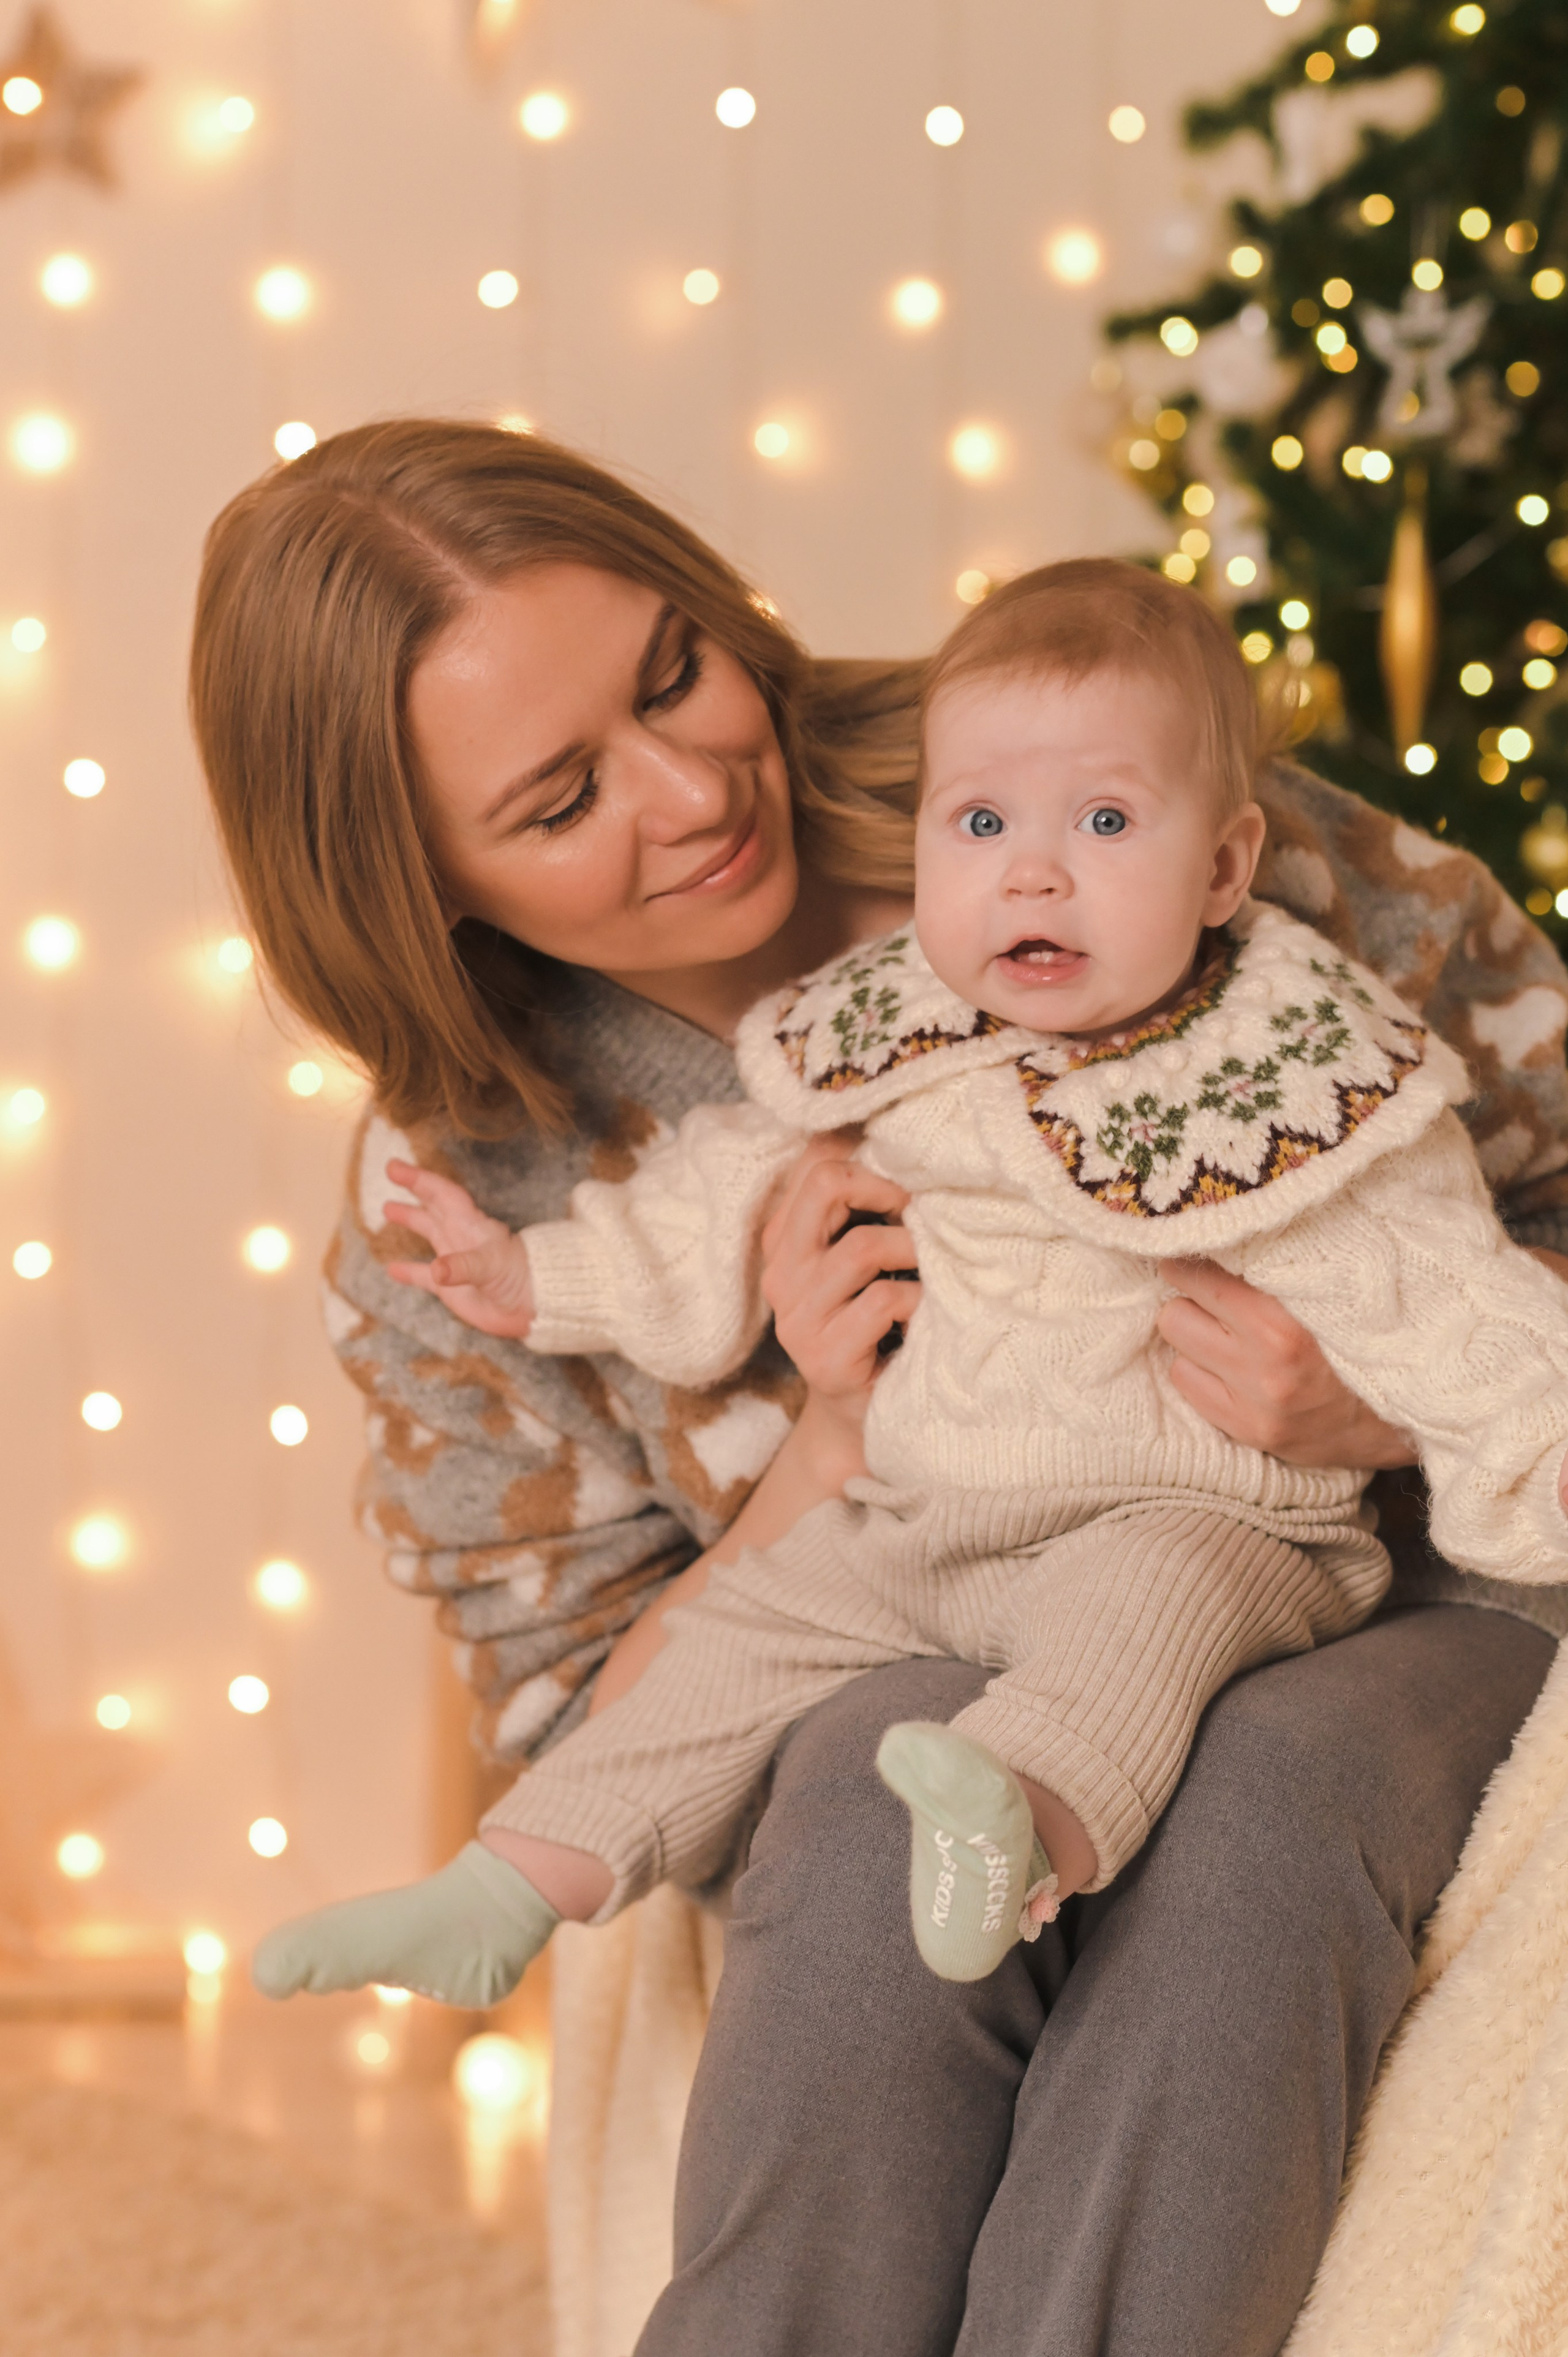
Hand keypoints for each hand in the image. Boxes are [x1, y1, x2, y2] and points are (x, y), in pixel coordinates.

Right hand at [383, 1158, 535, 1337]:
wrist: (533, 1307)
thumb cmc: (518, 1279)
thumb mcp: (490, 1267)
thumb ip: (462, 1266)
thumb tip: (436, 1270)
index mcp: (471, 1225)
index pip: (443, 1194)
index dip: (420, 1179)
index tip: (395, 1167)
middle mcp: (461, 1237)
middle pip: (435, 1205)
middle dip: (415, 1187)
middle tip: (391, 1170)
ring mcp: (456, 1260)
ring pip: (430, 1232)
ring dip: (411, 1219)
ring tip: (388, 1208)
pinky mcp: (452, 1287)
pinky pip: (424, 1276)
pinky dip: (409, 1271)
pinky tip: (392, 1269)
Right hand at [761, 1133, 921, 1412]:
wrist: (862, 1417)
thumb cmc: (875, 1326)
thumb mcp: (861, 1263)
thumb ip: (862, 1213)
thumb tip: (899, 1144)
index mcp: (784, 1242)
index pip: (813, 1163)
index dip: (868, 1160)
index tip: (904, 1189)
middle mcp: (781, 1274)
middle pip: (826, 1184)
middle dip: (887, 1190)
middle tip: (919, 1216)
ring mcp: (797, 1318)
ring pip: (863, 1247)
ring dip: (914, 1252)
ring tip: (930, 1271)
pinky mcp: (824, 1357)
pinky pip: (884, 1302)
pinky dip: (919, 1300)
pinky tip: (925, 1314)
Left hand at [1157, 1257, 1416, 1471]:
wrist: (1400, 1417)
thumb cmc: (1363, 1341)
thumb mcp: (1328, 1293)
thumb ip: (1276, 1266)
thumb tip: (1218, 1234)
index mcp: (1283, 1325)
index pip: (1199, 1277)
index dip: (1192, 1261)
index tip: (1195, 1254)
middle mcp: (1262, 1367)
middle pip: (1174, 1313)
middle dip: (1191, 1302)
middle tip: (1215, 1299)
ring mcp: (1251, 1404)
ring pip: (1175, 1350)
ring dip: (1194, 1340)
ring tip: (1228, 1336)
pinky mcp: (1245, 1430)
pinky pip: (1185, 1385)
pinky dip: (1200, 1372)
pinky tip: (1230, 1368)